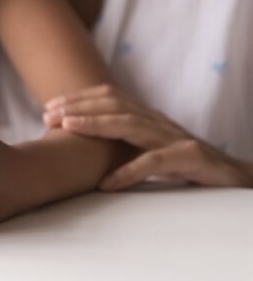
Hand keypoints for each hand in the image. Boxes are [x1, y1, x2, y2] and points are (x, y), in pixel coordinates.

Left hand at [43, 85, 252, 189]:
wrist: (233, 177)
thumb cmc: (184, 164)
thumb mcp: (148, 147)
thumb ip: (121, 141)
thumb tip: (80, 143)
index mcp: (147, 117)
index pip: (109, 97)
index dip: (78, 99)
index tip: (49, 107)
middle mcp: (157, 121)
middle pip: (114, 105)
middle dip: (78, 107)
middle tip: (48, 116)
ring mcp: (173, 138)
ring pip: (129, 124)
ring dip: (95, 125)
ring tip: (68, 129)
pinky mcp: (188, 158)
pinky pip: (154, 163)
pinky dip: (128, 172)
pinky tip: (106, 183)